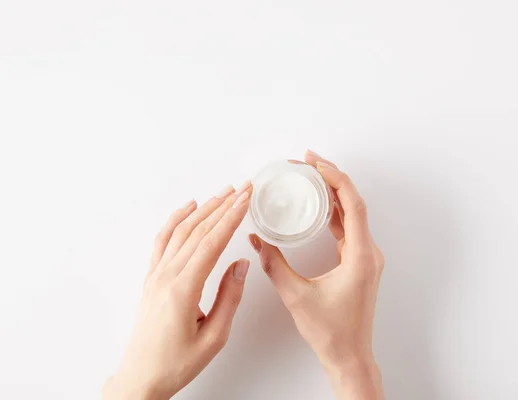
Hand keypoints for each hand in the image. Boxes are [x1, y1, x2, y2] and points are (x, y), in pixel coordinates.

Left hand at [103, 182, 252, 399]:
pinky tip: (188, 209)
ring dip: (203, 209)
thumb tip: (241, 264)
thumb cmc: (176, 362)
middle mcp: (166, 276)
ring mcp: (156, 275)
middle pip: (198, 231)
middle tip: (242, 189)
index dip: (231, 218)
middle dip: (223, 206)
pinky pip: (163, 241)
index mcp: (183, 290)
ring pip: (181, 231)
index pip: (212, 243)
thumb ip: (229, 297)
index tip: (246, 199)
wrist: (141, 376)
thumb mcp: (214, 336)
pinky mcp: (151, 278)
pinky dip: (176, 220)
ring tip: (223, 193)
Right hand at [248, 151, 384, 399]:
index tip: (315, 163)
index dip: (335, 178)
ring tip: (310, 176)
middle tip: (307, 162)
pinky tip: (318, 204)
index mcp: (360, 256)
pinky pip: (349, 228)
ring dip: (332, 193)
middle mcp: (368, 252)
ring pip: (352, 214)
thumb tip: (256, 240)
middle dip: (330, 178)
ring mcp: (365, 256)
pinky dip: (334, 212)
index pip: (352, 204)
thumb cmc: (330, 332)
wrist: (349, 355)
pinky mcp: (358, 262)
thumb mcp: (296, 296)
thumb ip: (274, 265)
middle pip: (353, 203)